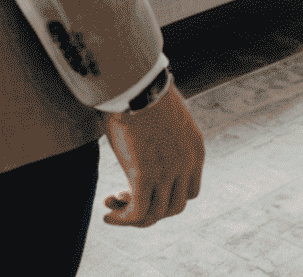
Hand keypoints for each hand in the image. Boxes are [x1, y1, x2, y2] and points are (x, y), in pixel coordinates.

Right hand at [102, 79, 205, 226]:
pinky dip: (122, 219)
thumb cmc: (144, 94)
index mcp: (196, 149)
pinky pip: (136, 213)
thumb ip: (168, 138)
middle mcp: (187, 163)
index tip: (147, 188)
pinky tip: (107, 215)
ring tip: (112, 202)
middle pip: (175, 207)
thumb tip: (153, 143)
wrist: (135, 82)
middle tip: (126, 196)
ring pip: (155, 214)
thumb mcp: (166, 119)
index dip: (168, 196)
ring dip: (132, 216)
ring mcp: (168, 170)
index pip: (190, 191)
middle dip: (151, 209)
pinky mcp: (146, 175)